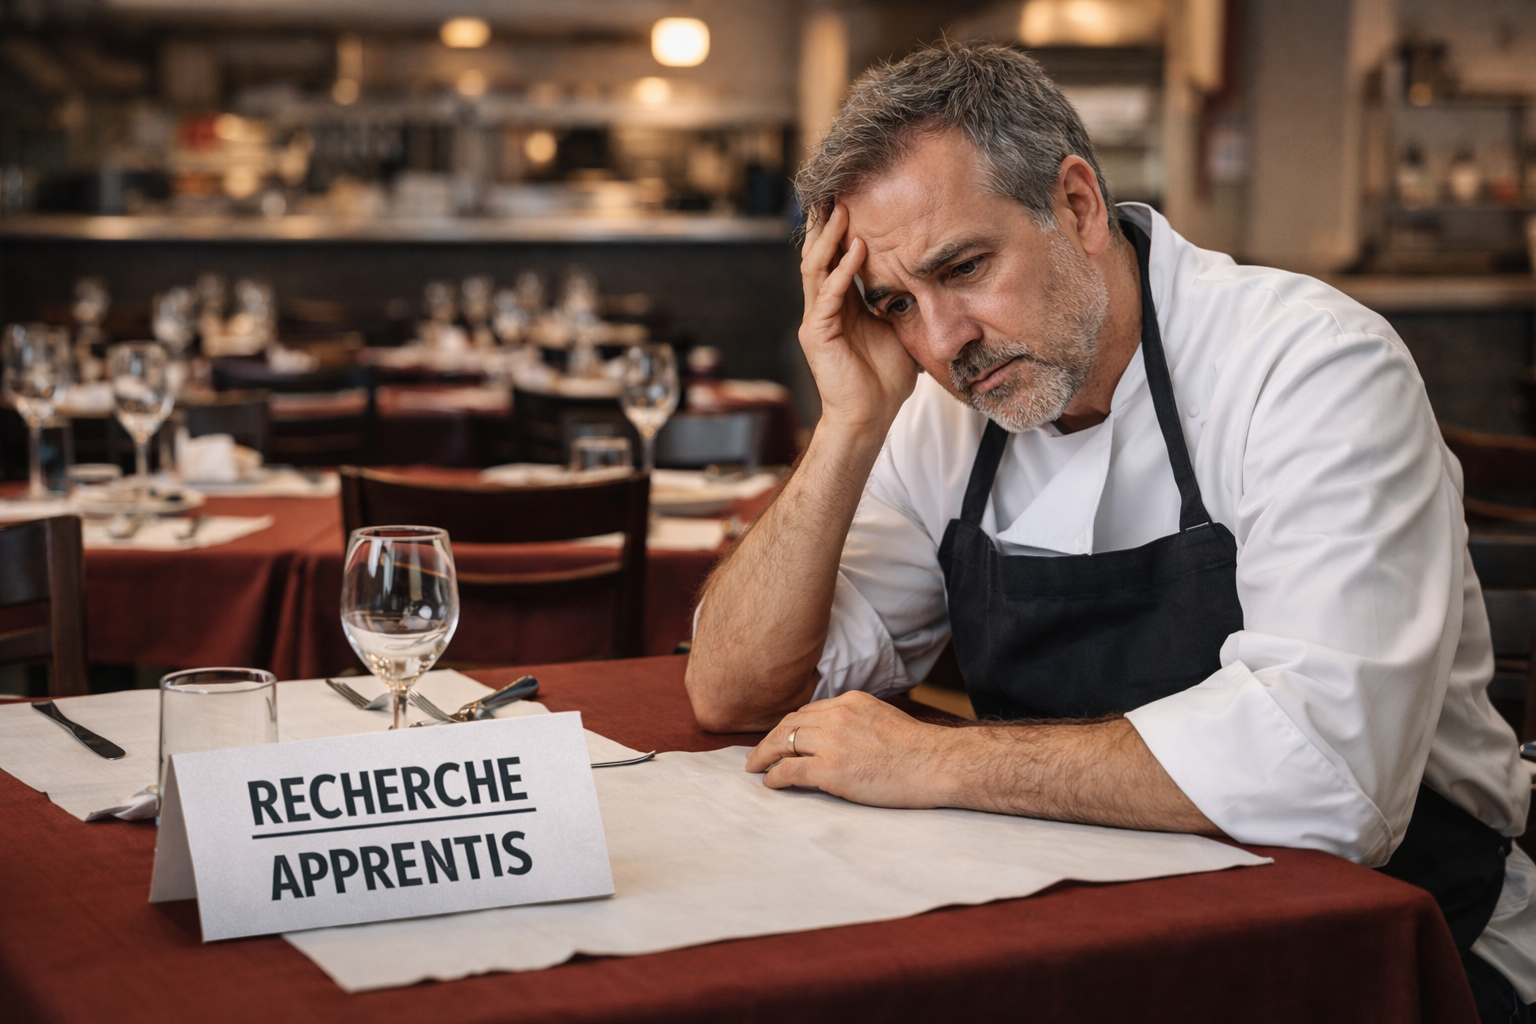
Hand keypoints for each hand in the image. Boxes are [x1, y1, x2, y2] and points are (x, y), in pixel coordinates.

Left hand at [743, 691, 956, 807]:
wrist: (935, 763)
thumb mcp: (884, 718)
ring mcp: (831, 742)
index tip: (781, 737)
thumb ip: (858, 721)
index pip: (808, 711)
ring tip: (755, 767)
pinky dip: (774, 776)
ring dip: (764, 756)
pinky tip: (770, 783)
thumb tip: (841, 738)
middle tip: (757, 753)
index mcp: (850, 701)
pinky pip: (788, 770)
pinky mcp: (830, 769)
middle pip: (789, 723)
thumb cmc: (919, 750)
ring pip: (782, 743)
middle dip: (770, 738)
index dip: (790, 726)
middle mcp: (837, 716)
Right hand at [799, 204, 918, 433]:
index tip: (857, 197)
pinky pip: (827, 295)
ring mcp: (816, 320)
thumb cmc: (885, 380)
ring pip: (816, 267)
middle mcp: (824, 307)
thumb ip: (903, 302)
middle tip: (840, 189)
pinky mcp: (816, 334)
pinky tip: (857, 251)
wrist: (870, 418)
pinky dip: (842, 271)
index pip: (838, 257)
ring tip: (843, 210)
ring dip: (831, 239)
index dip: (843, 229)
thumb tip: (933, 278)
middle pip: (820, 254)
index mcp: (842, 304)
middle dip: (828, 223)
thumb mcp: (900, 329)